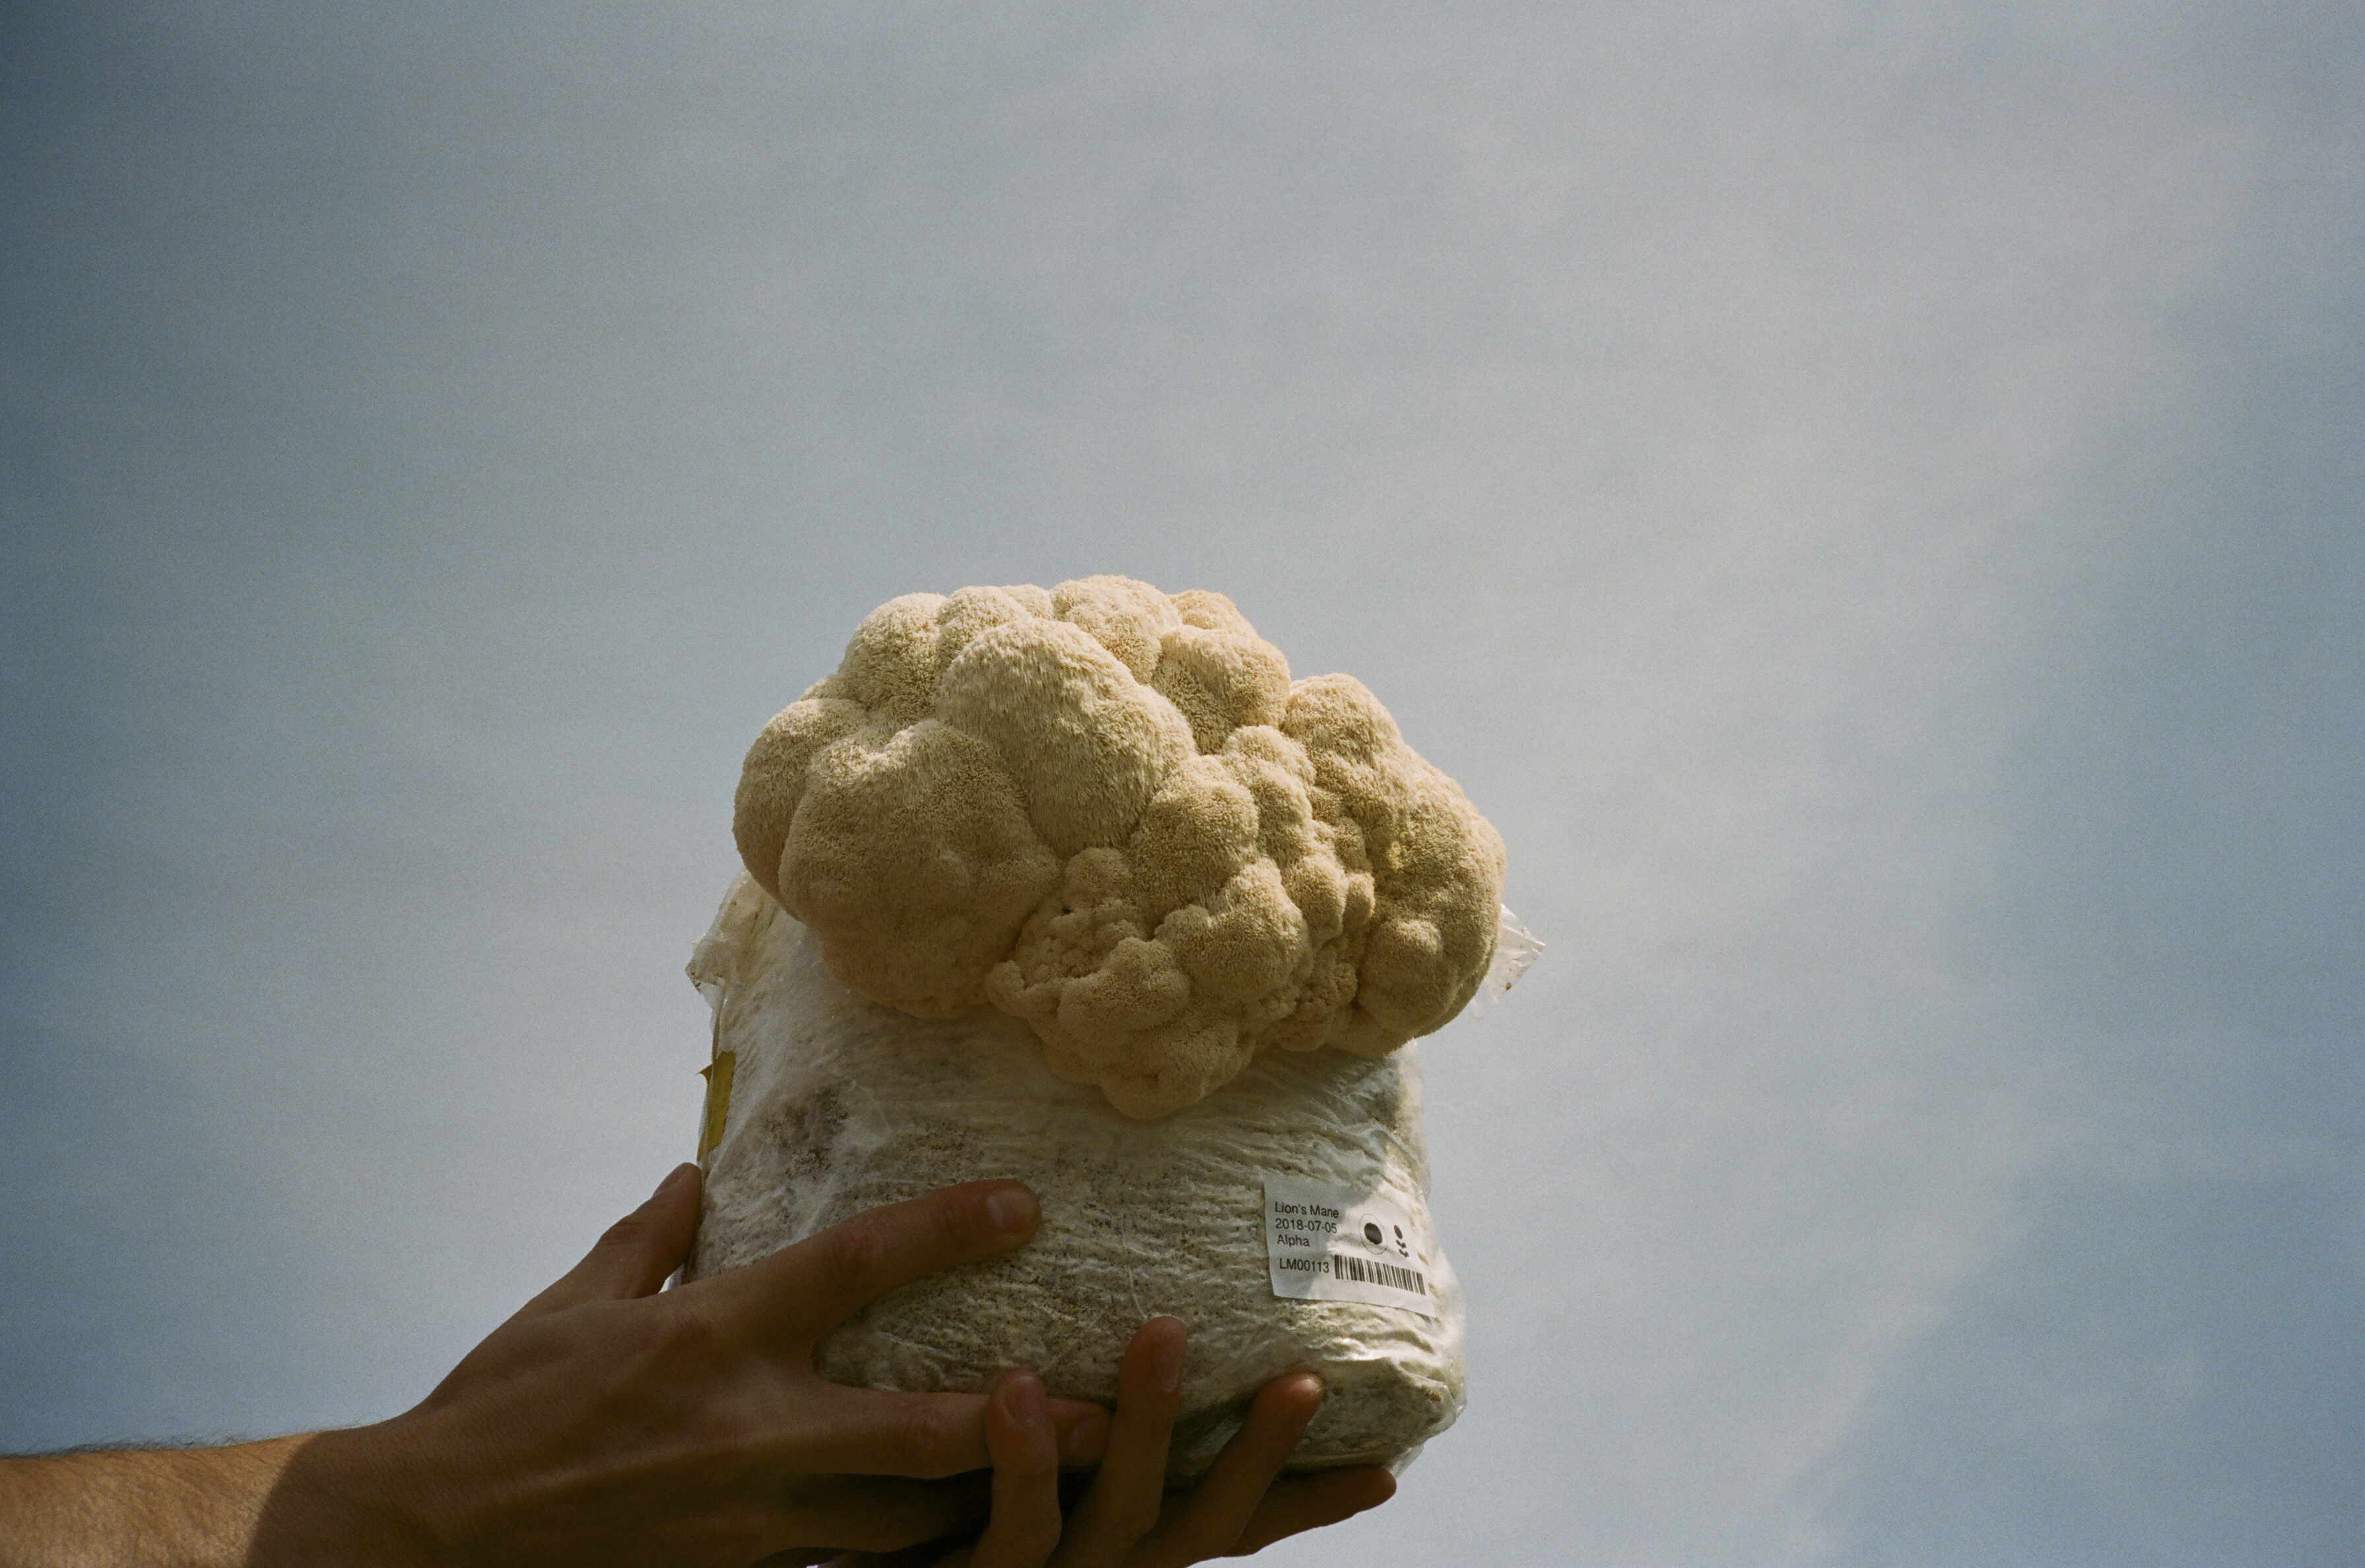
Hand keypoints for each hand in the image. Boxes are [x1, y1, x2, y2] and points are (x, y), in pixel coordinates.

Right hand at [246, 1165, 1111, 1565]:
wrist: (424, 1540)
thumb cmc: (495, 1406)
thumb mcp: (567, 1301)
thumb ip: (648, 1237)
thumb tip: (696, 1173)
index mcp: (711, 1332)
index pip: (856, 1264)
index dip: (951, 1227)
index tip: (1026, 1203)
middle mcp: (748, 1428)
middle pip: (924, 1426)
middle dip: (1030, 1425)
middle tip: (1119, 1412)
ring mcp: (749, 1522)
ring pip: (908, 1525)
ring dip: (993, 1507)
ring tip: (1078, 1494)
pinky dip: (911, 1564)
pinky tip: (968, 1556)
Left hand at [912, 1319, 1395, 1566]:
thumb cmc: (931, 1521)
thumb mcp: (1022, 1475)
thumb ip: (1074, 1421)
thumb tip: (1131, 1307)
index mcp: (1125, 1546)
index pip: (1235, 1525)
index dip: (1309, 1502)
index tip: (1388, 1467)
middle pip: (1201, 1522)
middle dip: (1256, 1453)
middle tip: (1302, 1377)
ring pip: (1119, 1514)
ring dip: (1147, 1421)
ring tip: (1162, 1331)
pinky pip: (1009, 1530)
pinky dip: (1026, 1458)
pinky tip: (1019, 1386)